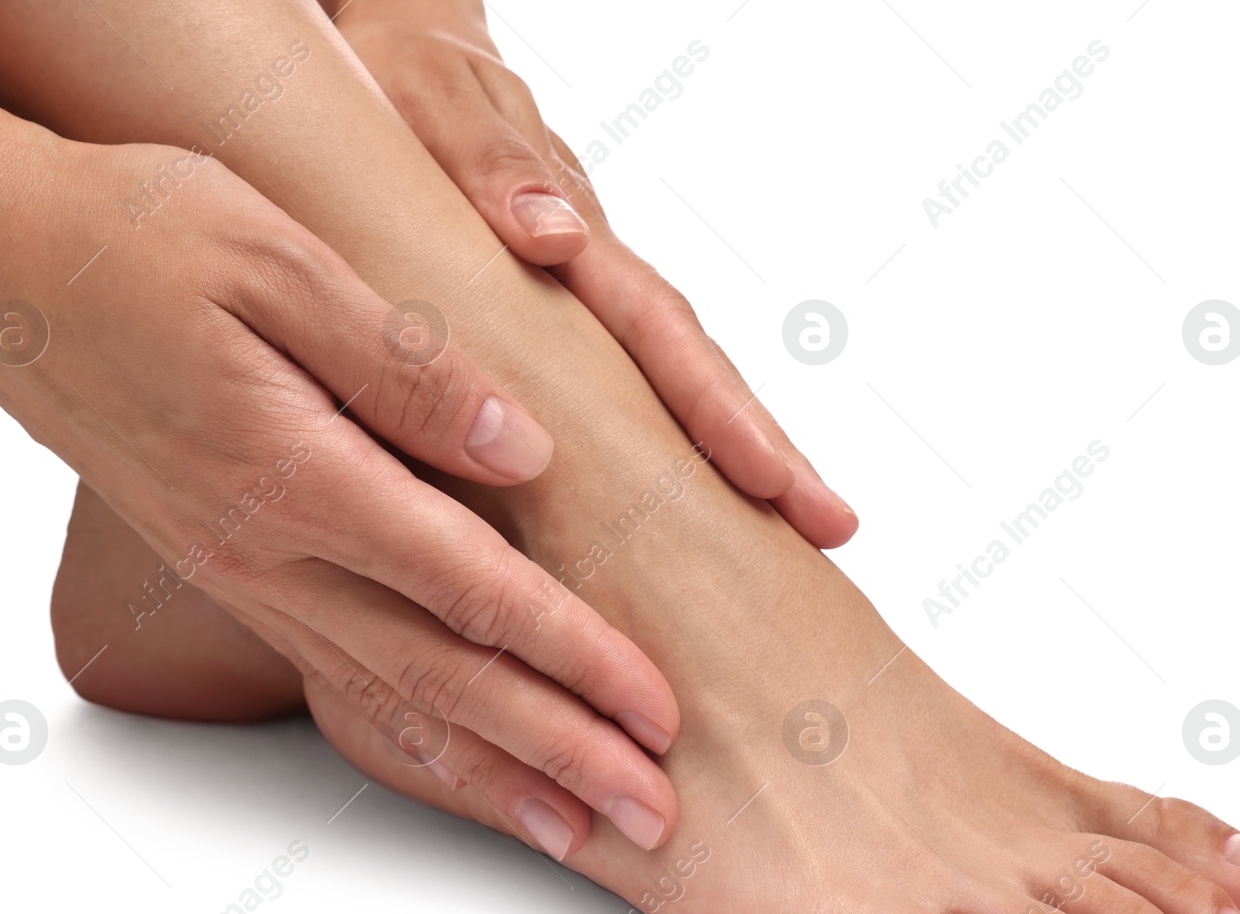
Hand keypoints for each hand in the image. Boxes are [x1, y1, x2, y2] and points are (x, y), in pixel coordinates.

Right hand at [0, 116, 679, 858]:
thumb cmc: (139, 238)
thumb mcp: (281, 263)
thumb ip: (406, 367)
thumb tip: (526, 448)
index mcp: (298, 471)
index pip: (470, 588)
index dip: (573, 656)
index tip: (657, 710)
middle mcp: (270, 550)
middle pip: (443, 678)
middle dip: (558, 751)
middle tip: (653, 814)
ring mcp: (247, 572)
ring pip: (392, 701)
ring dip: (495, 771)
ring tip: (580, 829)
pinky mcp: (235, 569)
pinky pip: (339, 679)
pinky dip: (414, 740)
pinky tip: (464, 768)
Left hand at [330, 2, 858, 547]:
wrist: (407, 53)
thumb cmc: (411, 80)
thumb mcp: (435, 103)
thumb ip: (490, 161)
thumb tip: (554, 233)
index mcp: (576, 238)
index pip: (662, 331)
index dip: (716, 409)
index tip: (771, 479)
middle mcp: (596, 276)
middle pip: (695, 367)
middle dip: (763, 450)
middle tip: (833, 527)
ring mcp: (583, 302)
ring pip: (668, 383)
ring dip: (730, 454)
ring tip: (799, 534)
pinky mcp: (557, 319)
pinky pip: (618, 388)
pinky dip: (666, 443)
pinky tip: (690, 505)